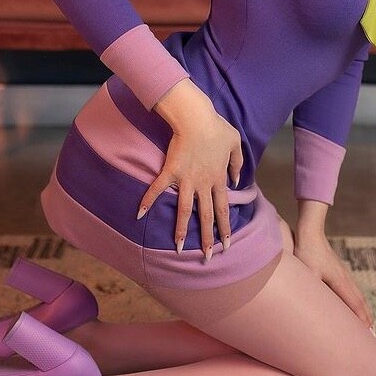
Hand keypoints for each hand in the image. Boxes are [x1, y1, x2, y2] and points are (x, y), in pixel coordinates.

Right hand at [138, 80, 243, 258]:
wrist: (196, 118)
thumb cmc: (217, 127)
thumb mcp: (236, 143)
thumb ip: (237, 164)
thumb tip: (237, 181)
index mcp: (218, 178)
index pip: (222, 209)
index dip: (224, 228)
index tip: (225, 246)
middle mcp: (203, 184)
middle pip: (206, 215)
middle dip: (207, 238)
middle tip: (207, 258)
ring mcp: (186, 179)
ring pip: (184, 210)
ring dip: (181, 230)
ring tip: (179, 249)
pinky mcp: (170, 171)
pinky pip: (157, 189)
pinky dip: (148, 201)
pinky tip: (139, 215)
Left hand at [294, 231, 374, 330]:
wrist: (310, 231)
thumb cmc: (307, 251)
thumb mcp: (308, 273)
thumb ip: (312, 291)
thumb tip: (311, 308)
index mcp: (340, 281)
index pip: (355, 304)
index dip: (362, 320)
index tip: (370, 334)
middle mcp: (344, 278)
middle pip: (360, 301)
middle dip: (367, 318)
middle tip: (373, 334)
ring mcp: (342, 272)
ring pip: (356, 294)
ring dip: (363, 309)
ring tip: (368, 321)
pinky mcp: (336, 269)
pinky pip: (351, 288)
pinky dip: (356, 299)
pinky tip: (353, 301)